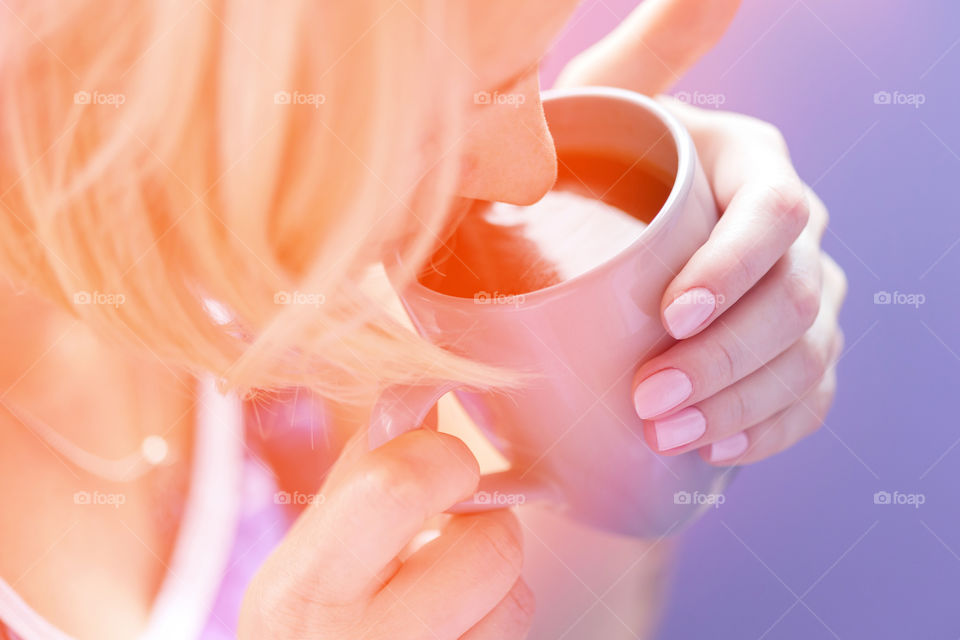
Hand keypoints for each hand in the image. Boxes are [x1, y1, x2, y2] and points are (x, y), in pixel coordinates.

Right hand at [239, 429, 532, 638]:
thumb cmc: (304, 634)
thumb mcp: (302, 560)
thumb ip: (359, 476)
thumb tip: (422, 403)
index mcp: (309, 587)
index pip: (402, 485)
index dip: (441, 458)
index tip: (436, 461)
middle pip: (491, 544)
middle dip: (481, 520)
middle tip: (449, 527)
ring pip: (516, 599)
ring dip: (492, 581)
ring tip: (444, 587)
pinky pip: (510, 636)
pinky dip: (493, 620)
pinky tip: (452, 624)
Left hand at [556, 0, 846, 464]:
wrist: (601, 253)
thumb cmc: (596, 169)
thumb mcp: (604, 103)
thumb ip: (637, 53)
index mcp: (752, 165)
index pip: (775, 214)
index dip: (735, 267)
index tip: (668, 314)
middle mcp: (790, 231)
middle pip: (796, 298)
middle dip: (727, 357)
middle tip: (649, 399)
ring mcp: (800, 295)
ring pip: (807, 356)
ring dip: (744, 404)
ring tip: (671, 434)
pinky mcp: (792, 352)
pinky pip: (810, 398)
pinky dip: (771, 429)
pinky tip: (721, 450)